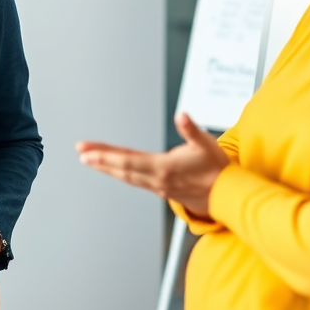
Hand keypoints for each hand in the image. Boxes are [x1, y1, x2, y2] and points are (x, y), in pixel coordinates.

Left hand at [76, 112, 230, 216]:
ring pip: (127, 177)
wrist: (228, 195)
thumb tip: (181, 114)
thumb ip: (191, 129)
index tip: (87, 151)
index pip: (127, 160)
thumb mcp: (206, 144)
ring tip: (92, 160)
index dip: (105, 155)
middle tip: (81, 153)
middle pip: (122, 169)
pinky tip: (117, 170)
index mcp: (164, 168)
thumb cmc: (217, 169)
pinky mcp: (163, 190)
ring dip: (108, 168)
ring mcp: (159, 187)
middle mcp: (158, 180)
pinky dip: (122, 174)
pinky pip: (136, 181)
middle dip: (100, 161)